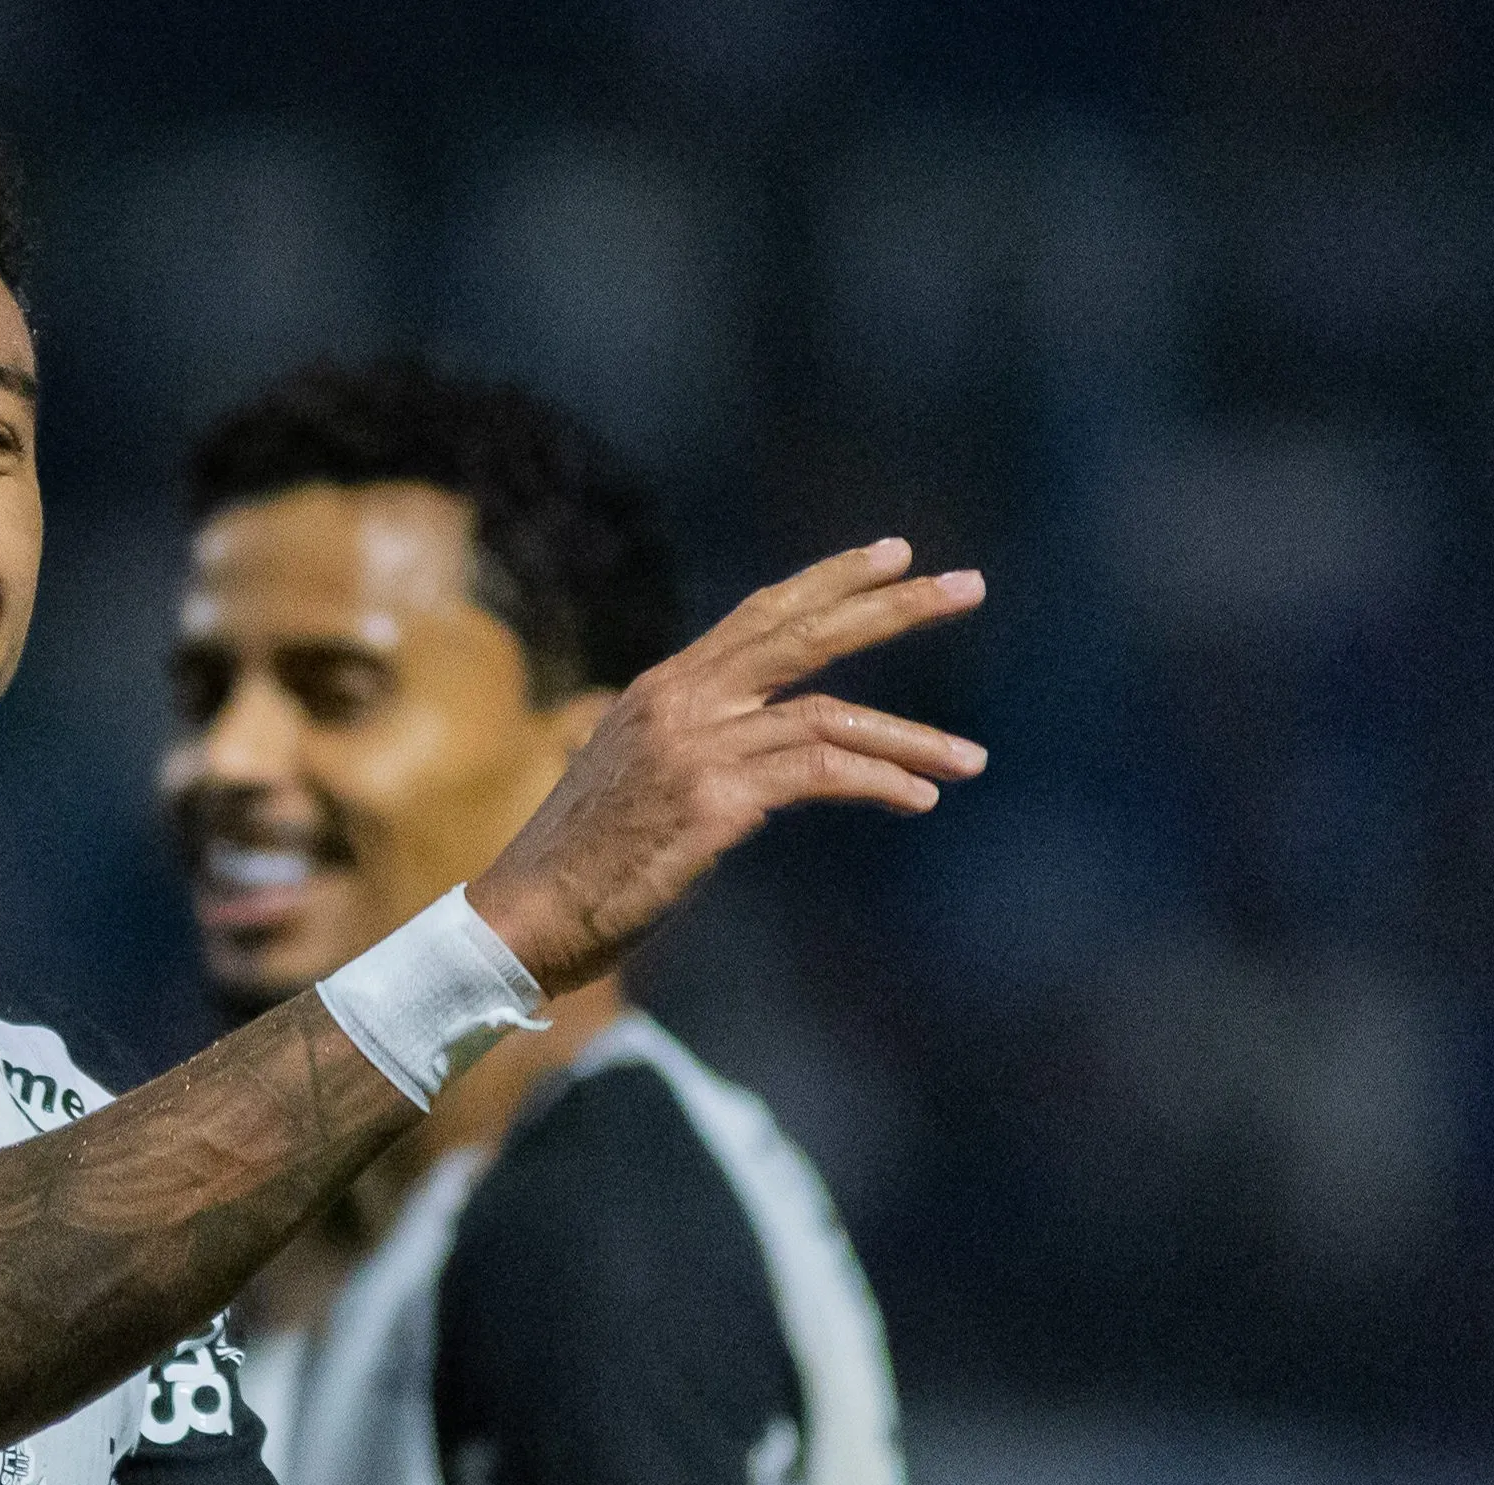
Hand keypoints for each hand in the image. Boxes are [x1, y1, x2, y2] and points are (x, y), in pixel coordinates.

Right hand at [469, 538, 984, 994]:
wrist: (522, 919)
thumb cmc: (579, 868)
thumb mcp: (633, 785)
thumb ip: (693, 754)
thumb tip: (760, 765)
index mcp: (661, 691)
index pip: (760, 616)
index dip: (830, 582)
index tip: (894, 556)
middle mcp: (679, 702)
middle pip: (802, 634)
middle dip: (893, 608)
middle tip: (968, 587)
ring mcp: (695, 748)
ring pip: (828, 716)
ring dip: (910, 738)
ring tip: (971, 759)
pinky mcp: (712, 801)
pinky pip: (819, 774)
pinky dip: (877, 781)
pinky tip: (918, 798)